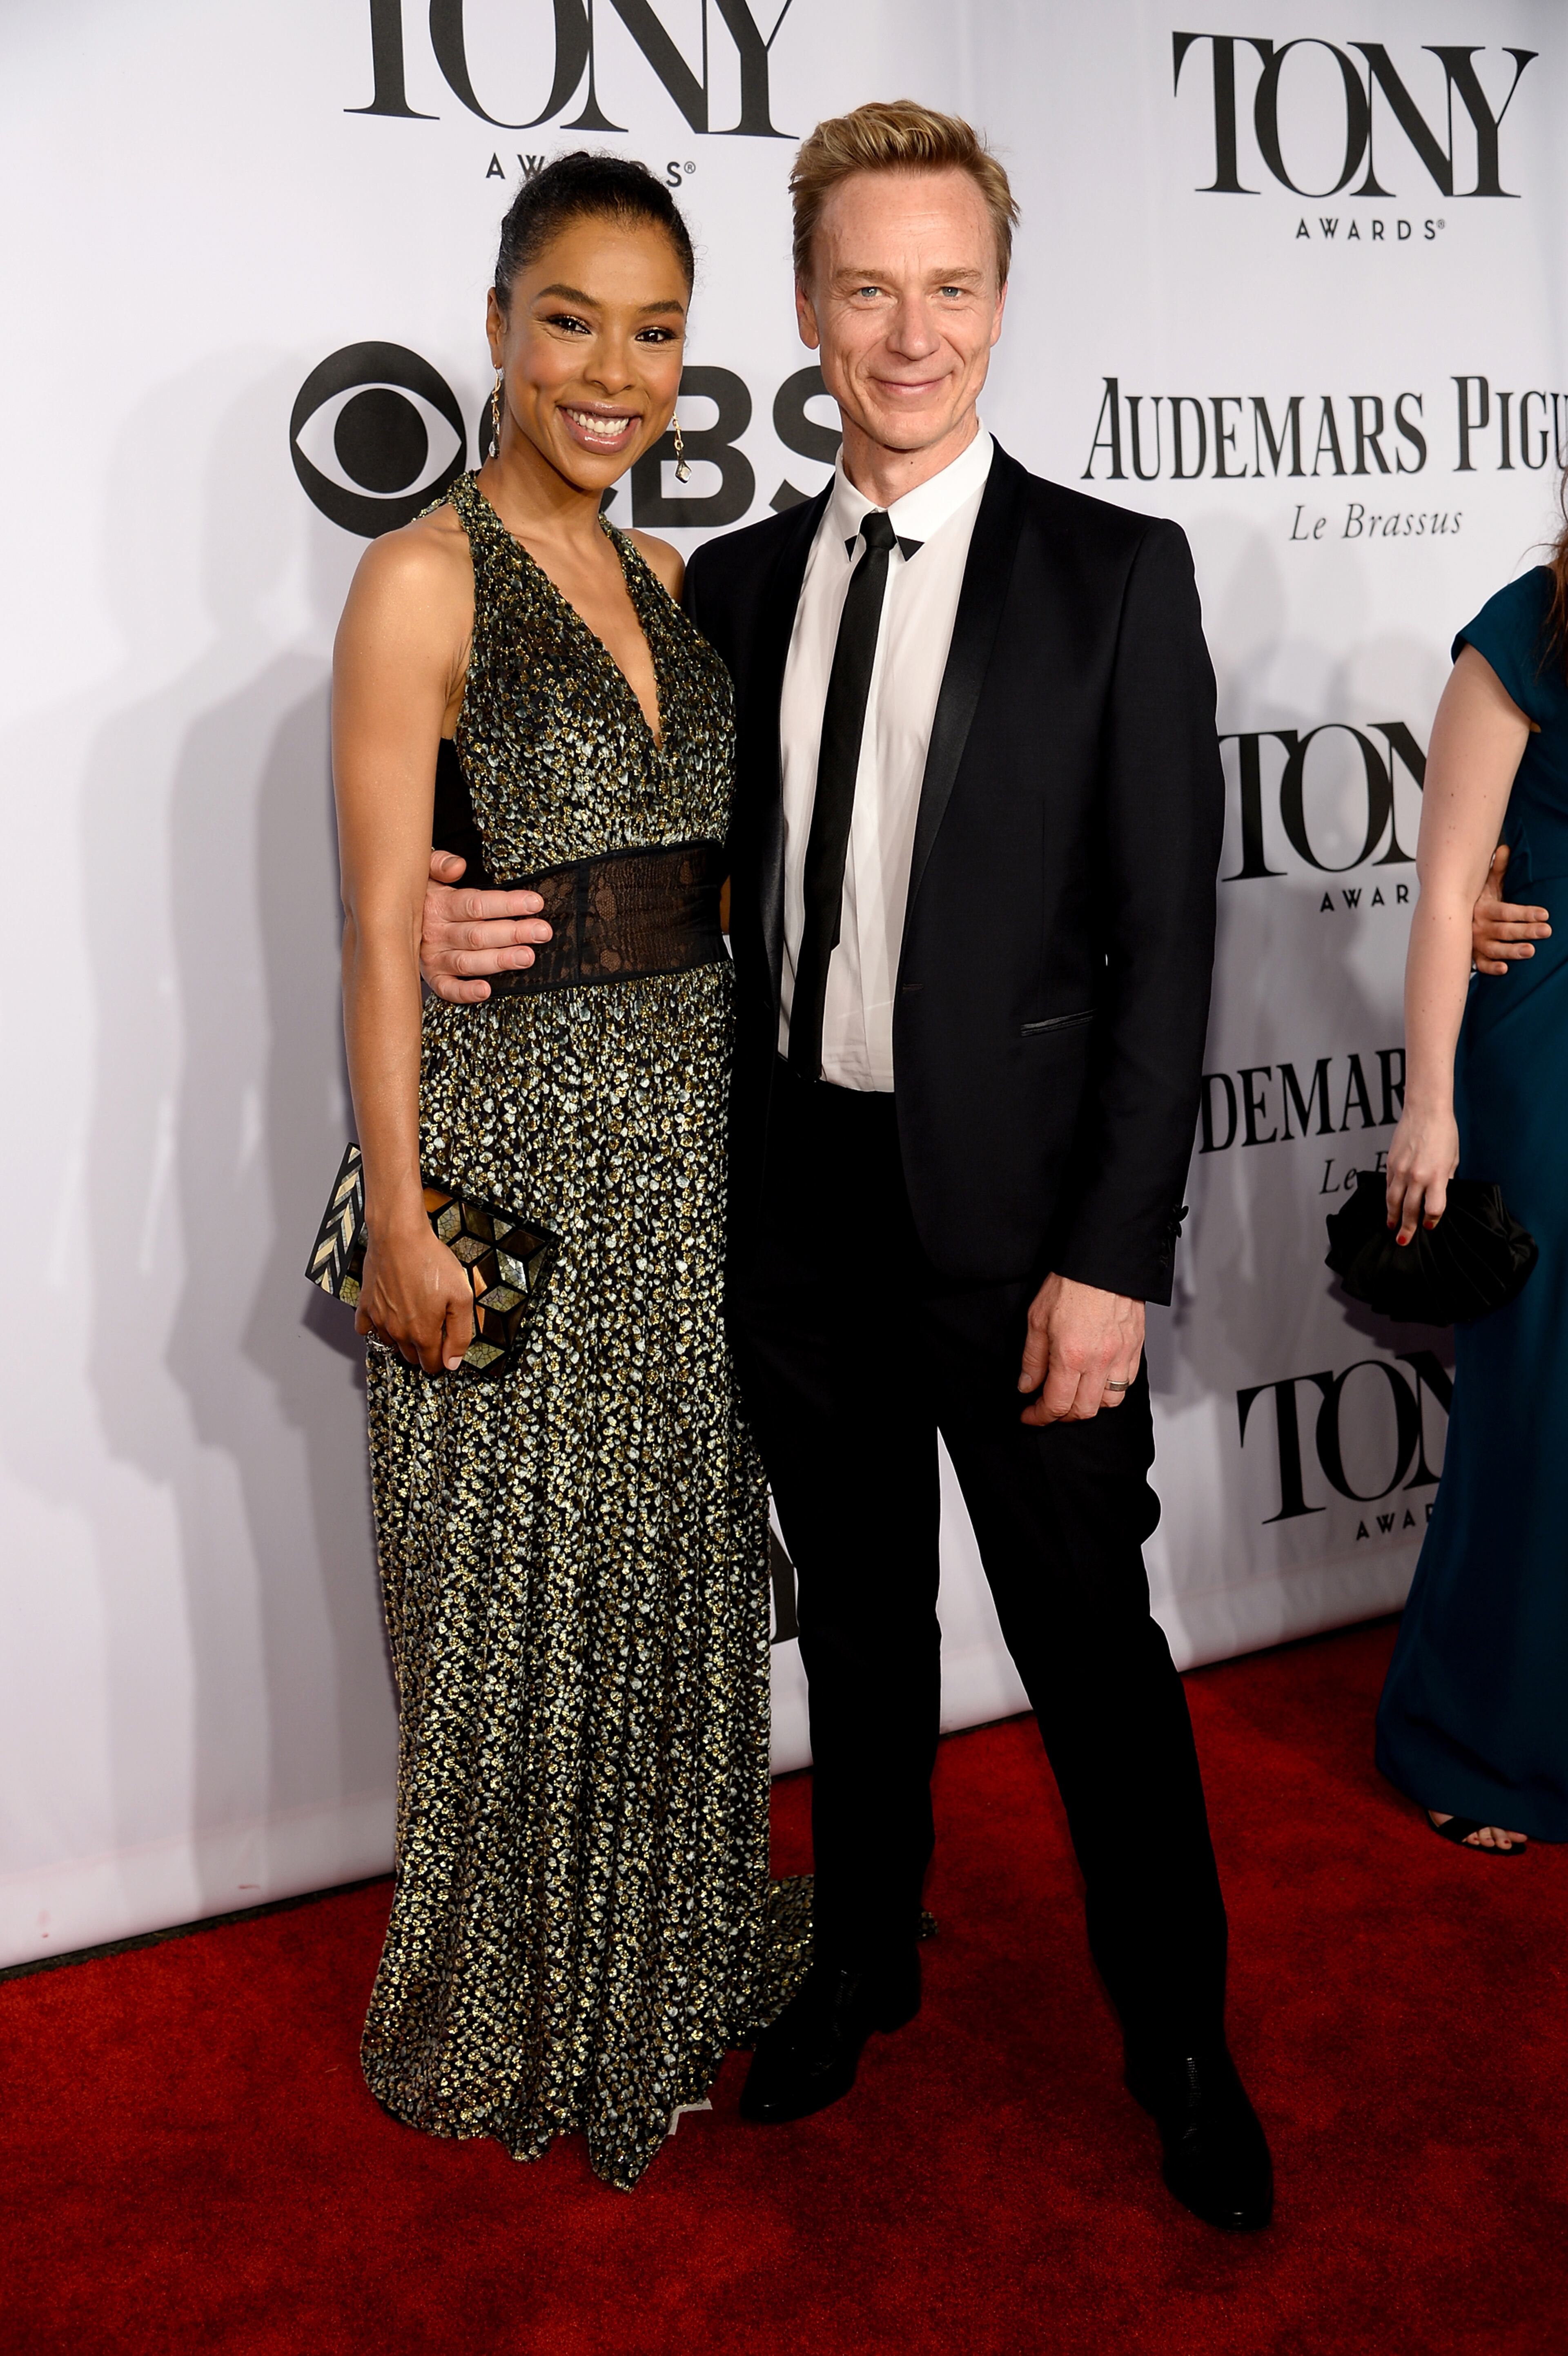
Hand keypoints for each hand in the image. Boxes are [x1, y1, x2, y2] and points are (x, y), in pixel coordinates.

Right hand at [356, 1215, 474, 1374]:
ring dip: (402, 1337)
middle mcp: (398, 1331)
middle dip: (424, 1349)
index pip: (431, 1365)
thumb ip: (460, 1334)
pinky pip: (365, 1329)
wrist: (400, 1236)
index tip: (445, 1348)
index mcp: (423, 1333)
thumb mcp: (462, 1297)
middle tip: (433, 1325)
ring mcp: (379, 1320)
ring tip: (414, 1314)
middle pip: (411, 1357)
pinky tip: (388, 1314)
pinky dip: (376, 1327)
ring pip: (391, 1343)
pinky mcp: (366, 1306)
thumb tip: (452, 1362)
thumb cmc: (430, 1261)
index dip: (442, 1359)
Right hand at [421, 849, 552, 1003]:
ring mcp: (432, 957)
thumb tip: (457, 866)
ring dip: (499, 960)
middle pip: (477, 934)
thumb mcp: (422, 867)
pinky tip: (486, 990)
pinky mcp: (432, 976)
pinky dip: (465, 992)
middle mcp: (434, 932)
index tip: (535, 903)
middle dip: (513, 933)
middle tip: (542, 931)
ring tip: (527, 957)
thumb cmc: (419, 891)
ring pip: (468, 961)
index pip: (476, 905)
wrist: (388, 916)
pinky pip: (447, 988)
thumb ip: (438, 862)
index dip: (507, 904)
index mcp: (437, 904)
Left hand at [1018, 1273, 1144, 1425]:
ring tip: (1074, 1395)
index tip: (1030, 1415)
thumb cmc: (1070, 1284)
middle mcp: (1099, 1362)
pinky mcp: (1135, 1348)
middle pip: (1083, 1411)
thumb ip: (1032, 1358)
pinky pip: (1127, 1384)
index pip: (1056, 1404)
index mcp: (1071, 1356)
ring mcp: (1120, 1356)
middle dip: (1062, 1416)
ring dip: (1089, 1405)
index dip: (1039, 1416)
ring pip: (1109, 1402)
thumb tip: (1027, 1386)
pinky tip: (1097, 1381)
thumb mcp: (1037, 1319)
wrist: (1104, 1261)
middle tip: (1049, 1407)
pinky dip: (1111, 1390)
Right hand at [1384, 1105, 1458, 1243]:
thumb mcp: (1452, 1160)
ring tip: (1392, 1227)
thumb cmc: (1443, 1132)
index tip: (1429, 1225)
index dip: (1432, 1221)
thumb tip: (1437, 1194)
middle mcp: (1417, 1176)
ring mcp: (1401, 1170)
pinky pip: (1388, 1187)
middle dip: (1407, 1228)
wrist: (1425, 1111)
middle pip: (1410, 1210)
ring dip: (1393, 1217)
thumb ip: (1444, 1180)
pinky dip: (1388, 1199)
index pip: (1433, 1209)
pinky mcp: (1391, 1163)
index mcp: (1437, 1176)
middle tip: (1404, 1241)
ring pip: (1393, 1201)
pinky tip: (1389, 1206)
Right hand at [1472, 844, 1548, 975]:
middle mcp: (1478, 926)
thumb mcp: (1484, 884)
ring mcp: (1475, 942)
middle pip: (1504, 930)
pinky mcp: (1472, 956)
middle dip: (1526, 931)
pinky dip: (1491, 968)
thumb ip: (1497, 869)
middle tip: (1546, 931)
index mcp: (1483, 908)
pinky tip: (1505, 969)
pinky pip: (1480, 965)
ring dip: (1512, 951)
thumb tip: (1504, 848)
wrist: (1447, 918)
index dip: (1525, 913)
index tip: (1544, 913)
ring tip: (1530, 951)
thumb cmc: (1472, 901)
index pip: (1506, 911)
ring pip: (1494, 949)